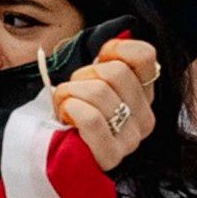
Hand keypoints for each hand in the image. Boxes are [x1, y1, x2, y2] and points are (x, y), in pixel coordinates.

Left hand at [52, 40, 162, 164]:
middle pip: (115, 72)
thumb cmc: (71, 110)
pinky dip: (70, 109)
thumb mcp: (91, 78)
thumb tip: (118, 39)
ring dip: (70, 94)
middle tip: (74, 91)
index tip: (98, 62)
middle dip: (83, 75)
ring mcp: (131, 140)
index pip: (144, 55)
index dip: (114, 50)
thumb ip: (109, 60)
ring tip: (66, 106)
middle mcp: (145, 118)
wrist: (51, 152)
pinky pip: (91, 118)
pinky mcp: (111, 157)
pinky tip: (66, 116)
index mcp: (145, 94)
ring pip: (99, 92)